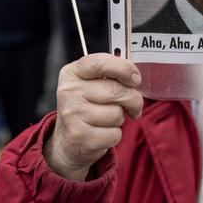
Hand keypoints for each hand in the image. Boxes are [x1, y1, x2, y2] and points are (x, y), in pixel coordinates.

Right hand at [43, 54, 143, 180]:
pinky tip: (102, 132)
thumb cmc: (87, 106)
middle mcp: (69, 91)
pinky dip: (114, 135)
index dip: (123, 68)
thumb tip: (134, 75)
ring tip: (108, 119)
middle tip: (133, 104)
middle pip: (115, 90)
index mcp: (72, 73)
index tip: (136, 78)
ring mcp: (72, 114)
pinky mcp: (79, 136)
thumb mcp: (91, 83)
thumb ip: (110, 75)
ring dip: (120, 118)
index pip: (99, 63)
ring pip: (116, 113)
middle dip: (133, 99)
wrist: (67, 139)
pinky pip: (114, 134)